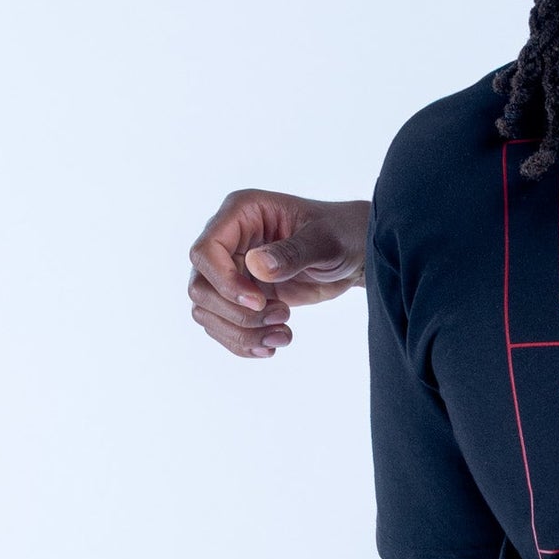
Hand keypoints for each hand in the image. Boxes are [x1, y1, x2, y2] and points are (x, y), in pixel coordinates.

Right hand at [187, 190, 370, 357]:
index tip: (258, 302)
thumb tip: (256, 265)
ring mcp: (232, 271)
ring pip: (207, 312)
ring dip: (242, 333)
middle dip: (237, 314)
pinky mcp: (243, 297)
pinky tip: (273, 345)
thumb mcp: (325, 240)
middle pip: (200, 287)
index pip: (205, 251)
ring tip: (283, 335)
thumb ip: (292, 253)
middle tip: (281, 316)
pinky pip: (224, 326)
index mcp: (241, 214)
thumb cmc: (343, 233)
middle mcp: (229, 241)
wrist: (357, 255)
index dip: (224, 282)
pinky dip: (243, 342)